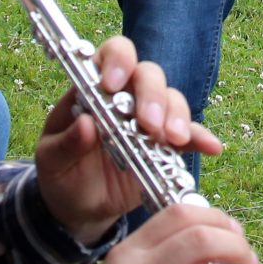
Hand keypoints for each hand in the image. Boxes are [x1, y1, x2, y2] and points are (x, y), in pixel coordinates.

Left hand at [31, 35, 221, 243]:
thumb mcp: (51, 160)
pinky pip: (189, 136)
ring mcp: (148, 119)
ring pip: (172, 99)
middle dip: (152, 95)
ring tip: (172, 139)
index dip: (117, 60)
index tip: (113, 84)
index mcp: (93, 88)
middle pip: (148, 74)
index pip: (111, 55)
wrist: (78, 208)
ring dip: (176, 116)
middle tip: (149, 123)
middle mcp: (125, 96)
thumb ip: (66, 143)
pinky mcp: (166, 146)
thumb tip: (85, 124)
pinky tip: (211, 147)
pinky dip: (201, 138)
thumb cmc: (61, 173)